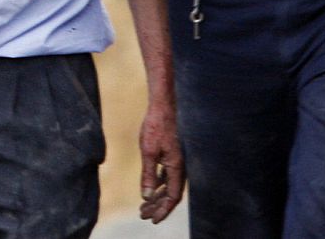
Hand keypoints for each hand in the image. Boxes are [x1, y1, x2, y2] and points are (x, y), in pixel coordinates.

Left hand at [137, 101, 183, 222]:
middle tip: (143, 215)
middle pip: (171, 194)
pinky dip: (159, 183)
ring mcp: (178, 160)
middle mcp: (181, 166)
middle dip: (158, 206)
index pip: (173, 197)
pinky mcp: (174, 153)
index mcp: (178, 167)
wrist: (164, 103)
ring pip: (169, 184)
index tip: (152, 220)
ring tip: (143, 206)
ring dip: (157, 196)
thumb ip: (148, 174)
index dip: (163, 210)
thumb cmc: (157, 124)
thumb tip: (146, 197)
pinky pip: (169, 175)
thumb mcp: (149, 150)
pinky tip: (150, 187)